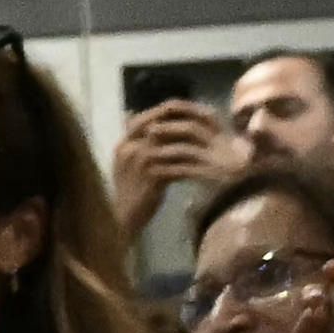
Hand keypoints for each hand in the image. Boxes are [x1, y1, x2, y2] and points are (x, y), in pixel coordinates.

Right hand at [110, 93, 230, 237]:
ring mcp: (140, 163)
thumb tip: (147, 123)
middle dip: (183, 125)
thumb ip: (137, 144)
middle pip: (159, 126)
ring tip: (210, 147)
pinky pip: (178, 166)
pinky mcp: (152, 178)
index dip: (164, 114)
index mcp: (124, 144)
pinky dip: (193, 167)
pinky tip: (206, 170)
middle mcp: (130, 149)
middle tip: (204, 128)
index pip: (144, 119)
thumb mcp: (128, 164)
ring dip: (192, 145)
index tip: (185, 115)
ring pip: (172, 144)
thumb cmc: (129, 191)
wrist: (122, 218)